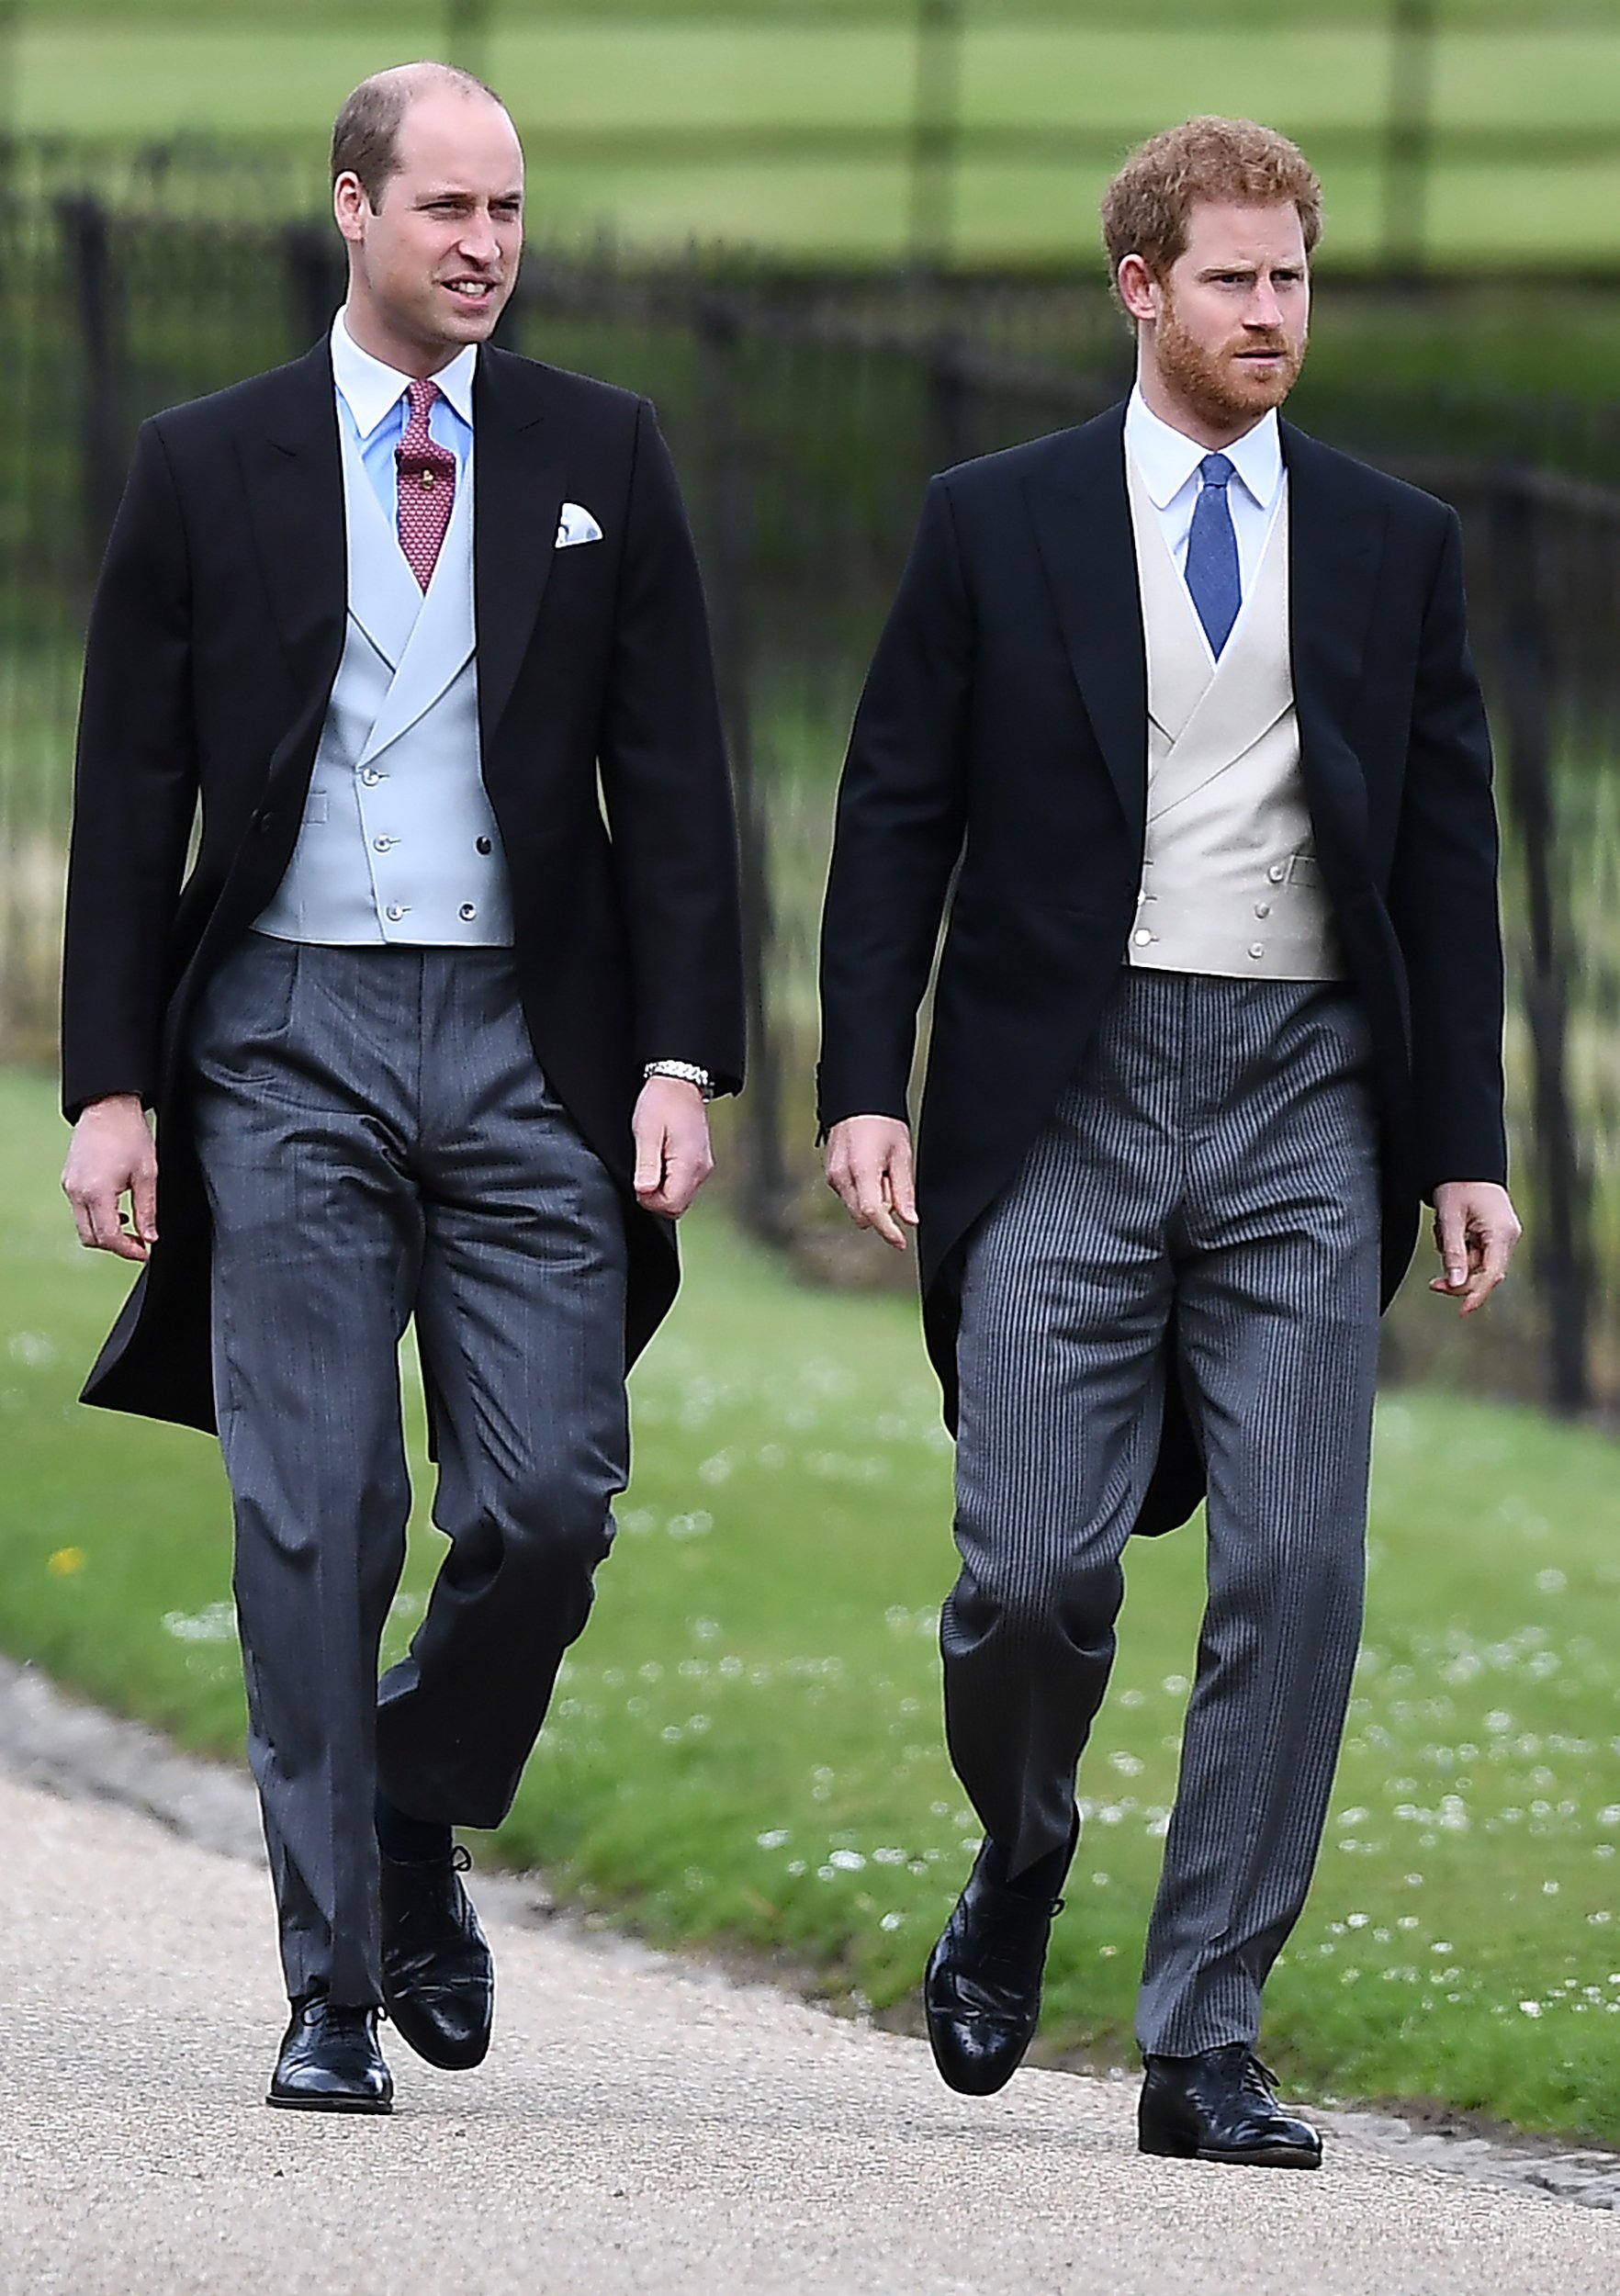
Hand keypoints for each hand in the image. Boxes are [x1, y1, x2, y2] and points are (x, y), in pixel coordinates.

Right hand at [62, 1094, 158, 1261]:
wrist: (108, 1107)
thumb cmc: (130, 1135)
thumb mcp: (148, 1174)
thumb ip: (147, 1210)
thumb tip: (150, 1237)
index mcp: (97, 1192)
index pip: (108, 1237)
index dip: (128, 1250)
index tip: (145, 1251)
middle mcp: (77, 1192)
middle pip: (91, 1238)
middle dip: (116, 1246)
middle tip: (139, 1243)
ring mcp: (69, 1186)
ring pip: (83, 1226)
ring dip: (105, 1233)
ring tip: (130, 1226)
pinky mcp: (68, 1181)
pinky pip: (79, 1211)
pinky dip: (97, 1218)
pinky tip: (116, 1210)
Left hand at [632, 1076, 713, 1218]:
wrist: (680, 1082)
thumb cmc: (662, 1102)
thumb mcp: (646, 1132)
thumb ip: (647, 1165)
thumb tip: (644, 1191)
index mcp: (689, 1163)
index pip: (671, 1205)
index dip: (649, 1200)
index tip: (639, 1183)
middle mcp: (701, 1169)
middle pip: (678, 1206)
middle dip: (656, 1199)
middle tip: (643, 1173)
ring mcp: (703, 1166)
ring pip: (681, 1197)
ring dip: (663, 1189)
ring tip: (652, 1162)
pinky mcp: (700, 1163)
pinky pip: (684, 1185)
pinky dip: (670, 1181)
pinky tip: (661, 1161)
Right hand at [825, 1114, 917, 1251]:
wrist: (858, 1101)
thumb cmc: (882, 1122)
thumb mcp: (901, 1154)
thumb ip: (904, 1190)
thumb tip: (909, 1219)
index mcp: (861, 1170)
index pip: (873, 1214)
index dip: (888, 1232)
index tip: (901, 1242)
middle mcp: (841, 1177)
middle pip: (863, 1216)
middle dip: (881, 1210)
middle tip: (893, 1182)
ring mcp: (832, 1176)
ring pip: (856, 1207)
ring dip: (872, 1200)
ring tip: (881, 1170)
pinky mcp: (830, 1175)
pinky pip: (849, 1195)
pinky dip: (863, 1190)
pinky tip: (870, 1168)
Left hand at [1429, 1180, 1520, 1315]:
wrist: (1464, 1162)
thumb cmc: (1457, 1184)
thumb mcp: (1450, 1219)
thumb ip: (1453, 1253)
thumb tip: (1454, 1283)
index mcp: (1502, 1233)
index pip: (1492, 1274)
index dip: (1476, 1295)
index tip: (1462, 1311)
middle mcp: (1508, 1236)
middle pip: (1485, 1273)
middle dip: (1459, 1278)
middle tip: (1433, 1283)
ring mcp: (1503, 1235)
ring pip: (1478, 1263)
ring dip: (1456, 1258)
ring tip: (1443, 1229)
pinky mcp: (1494, 1233)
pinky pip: (1476, 1251)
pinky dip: (1459, 1248)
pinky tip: (1449, 1228)